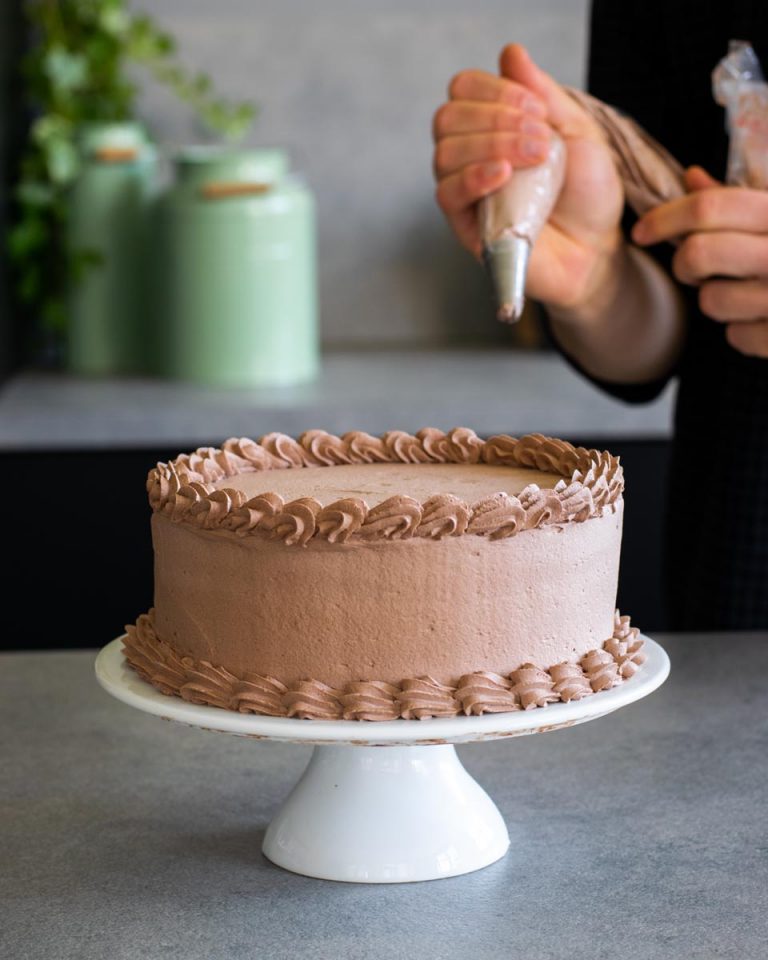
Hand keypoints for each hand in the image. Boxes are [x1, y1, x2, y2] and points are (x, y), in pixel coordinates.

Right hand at [432, 44, 624, 310]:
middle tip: (540, 137)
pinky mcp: (465, 226)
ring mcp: (465, 192)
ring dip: (492, 144)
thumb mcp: (577, 131)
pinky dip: (473, 177)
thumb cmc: (586, 195)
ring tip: (535, 158)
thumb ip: (544, 94)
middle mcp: (470, 156)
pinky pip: (447, 194)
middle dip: (495, 117)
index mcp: (490, 128)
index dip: (494, 90)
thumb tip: (511, 53)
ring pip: (445, 153)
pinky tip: (503, 175)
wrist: (596, 249)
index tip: (537, 108)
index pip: (463, 91)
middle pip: (448, 118)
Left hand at [632, 167, 767, 357]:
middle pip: (698, 255)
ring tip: (742, 289)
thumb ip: (740, 197)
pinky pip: (737, 336)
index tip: (642, 231)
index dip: (665, 217)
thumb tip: (692, 177)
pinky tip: (764, 315)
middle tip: (691, 265)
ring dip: (715, 298)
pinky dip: (742, 329)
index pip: (710, 206)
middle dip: (683, 262)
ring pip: (711, 301)